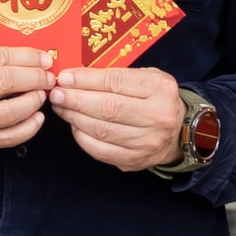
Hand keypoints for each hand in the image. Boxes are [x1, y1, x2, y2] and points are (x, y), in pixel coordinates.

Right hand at [0, 45, 56, 155]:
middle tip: (48, 77)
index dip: (28, 57)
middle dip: (36, 77)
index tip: (45, 59)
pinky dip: (29, 128)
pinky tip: (37, 117)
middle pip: (7, 81)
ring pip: (10, 112)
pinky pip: (9, 137)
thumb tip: (31, 58)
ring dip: (34, 102)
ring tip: (41, 95)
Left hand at [46, 63, 187, 173]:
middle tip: (57, 93)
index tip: (65, 77)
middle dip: (76, 99)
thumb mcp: (146, 77)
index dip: (86, 80)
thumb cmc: (155, 99)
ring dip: (74, 117)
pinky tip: (75, 126)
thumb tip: (75, 77)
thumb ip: (115, 75)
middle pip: (107, 108)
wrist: (178, 132)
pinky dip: (82, 137)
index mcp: (160, 89)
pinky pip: (100, 150)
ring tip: (61, 107)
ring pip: (101, 130)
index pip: (116, 82)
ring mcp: (147, 142)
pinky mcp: (135, 160)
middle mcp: (157, 116)